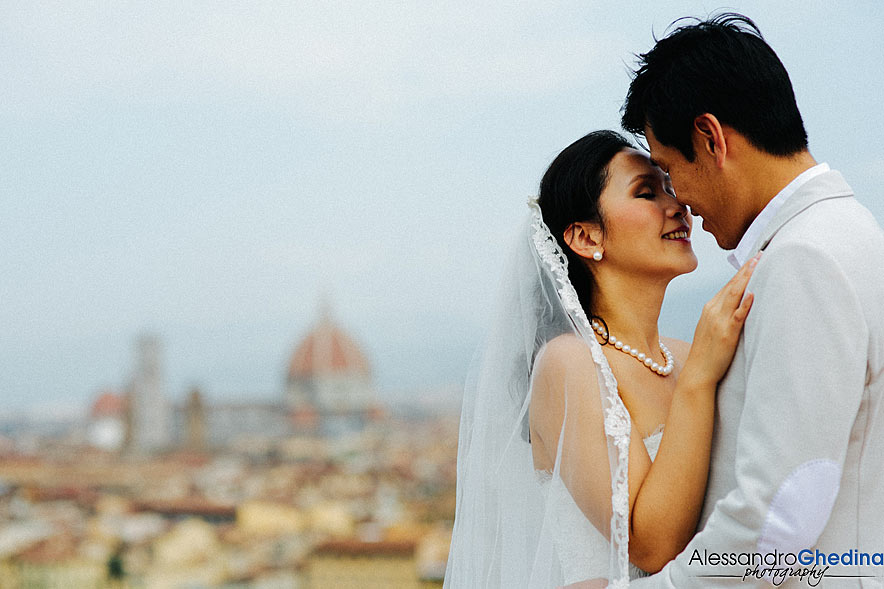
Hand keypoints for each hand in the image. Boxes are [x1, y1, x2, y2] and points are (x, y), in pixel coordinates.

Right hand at [684, 253, 758, 387]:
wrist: (698, 372)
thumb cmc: (708, 353)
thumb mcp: (711, 328)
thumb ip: (723, 314)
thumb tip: (739, 304)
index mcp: (710, 308)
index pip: (728, 285)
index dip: (741, 271)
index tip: (753, 259)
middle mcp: (713, 310)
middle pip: (732, 285)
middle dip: (746, 268)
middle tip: (760, 253)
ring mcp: (719, 321)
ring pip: (735, 294)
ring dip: (747, 277)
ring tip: (758, 264)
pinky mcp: (726, 333)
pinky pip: (737, 315)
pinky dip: (745, 303)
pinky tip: (753, 294)